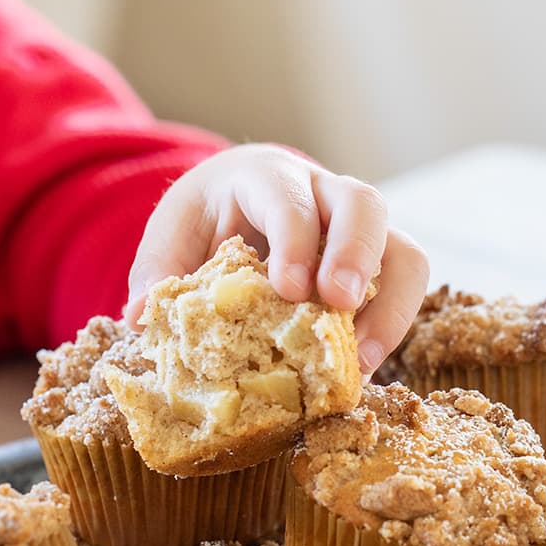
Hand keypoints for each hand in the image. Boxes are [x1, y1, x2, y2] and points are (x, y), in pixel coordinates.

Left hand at [125, 143, 428, 373]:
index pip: (289, 196)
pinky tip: (362, 367)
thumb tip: (141, 317)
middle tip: (338, 306)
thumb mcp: (171, 234)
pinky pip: (405, 287)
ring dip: (391, 303)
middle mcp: (324, 193)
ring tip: (363, 356)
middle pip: (364, 204)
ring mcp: (358, 230)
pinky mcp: (377, 264)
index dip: (296, 239)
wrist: (234, 201)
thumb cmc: (204, 218)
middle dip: (357, 256)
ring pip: (403, 248)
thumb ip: (156, 272)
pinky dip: (391, 326)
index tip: (289, 288)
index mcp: (266, 177)